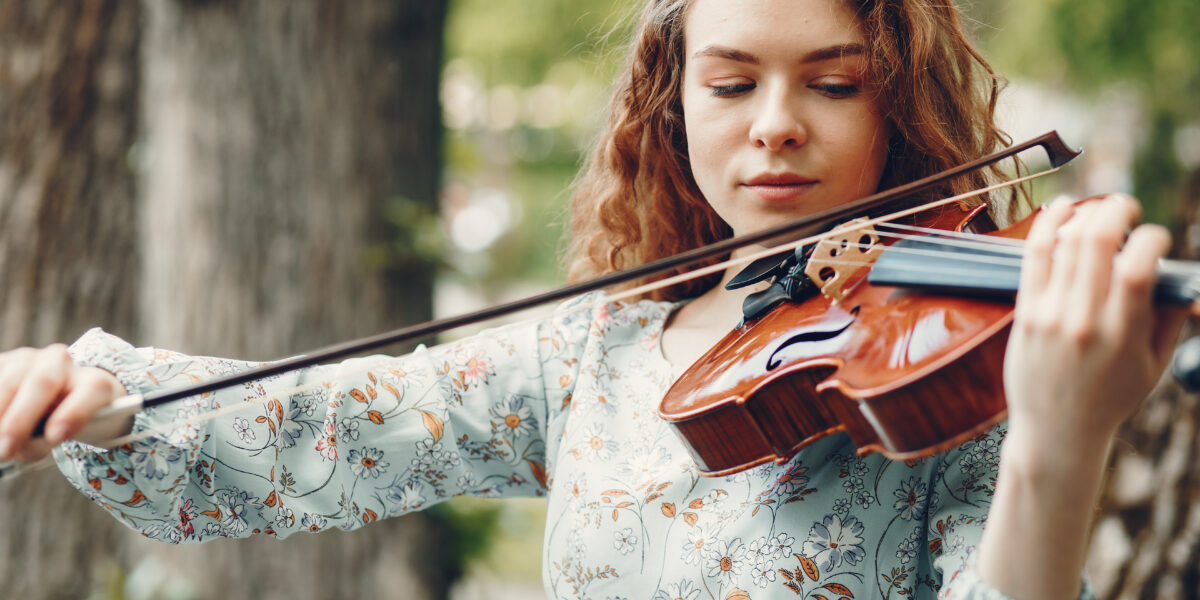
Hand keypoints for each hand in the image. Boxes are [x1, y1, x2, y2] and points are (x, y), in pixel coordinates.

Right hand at [0, 344, 126, 461]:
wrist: (51, 393)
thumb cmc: (59, 421)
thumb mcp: (59, 434)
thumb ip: (43, 440)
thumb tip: (16, 444)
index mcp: (91, 381)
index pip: (93, 390)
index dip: (75, 412)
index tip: (55, 437)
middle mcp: (61, 362)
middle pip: (44, 382)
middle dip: (20, 420)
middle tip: (5, 450)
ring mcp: (29, 357)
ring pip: (10, 380)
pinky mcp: (4, 360)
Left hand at [1004, 194, 1186, 458]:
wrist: (1056, 432)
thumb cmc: (1111, 400)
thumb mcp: (1153, 366)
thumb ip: (1168, 319)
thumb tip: (1178, 278)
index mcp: (1123, 334)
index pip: (1139, 267)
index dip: (1153, 239)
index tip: (1156, 239)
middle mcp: (1083, 320)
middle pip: (1097, 243)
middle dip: (1117, 211)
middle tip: (1127, 208)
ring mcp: (1050, 315)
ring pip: (1065, 243)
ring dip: (1086, 214)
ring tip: (1100, 210)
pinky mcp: (1025, 313)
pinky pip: (1034, 257)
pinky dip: (1048, 224)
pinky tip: (1061, 208)